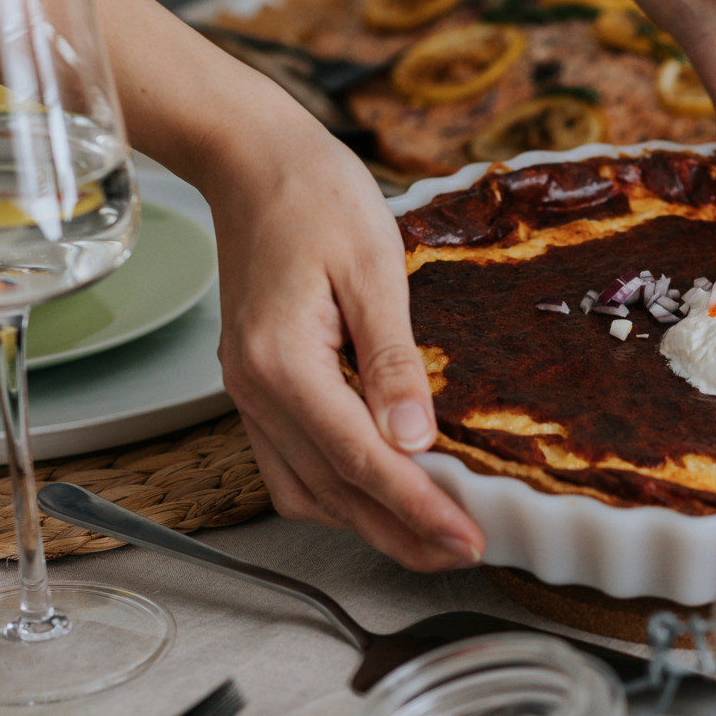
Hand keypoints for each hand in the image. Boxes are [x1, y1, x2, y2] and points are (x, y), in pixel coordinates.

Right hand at [200, 120, 483, 571]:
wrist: (250, 160)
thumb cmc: (314, 195)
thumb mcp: (374, 266)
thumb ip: (395, 360)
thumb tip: (415, 439)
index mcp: (284, 362)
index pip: (360, 460)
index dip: (417, 508)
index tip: (466, 539)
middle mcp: (256, 390)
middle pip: (333, 492)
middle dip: (400, 534)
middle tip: (463, 555)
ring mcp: (249, 393)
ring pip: (306, 492)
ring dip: (367, 525)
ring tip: (429, 540)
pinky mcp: (256, 387)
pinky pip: (290, 466)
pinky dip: (335, 496)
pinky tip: (377, 499)